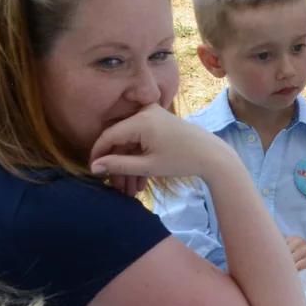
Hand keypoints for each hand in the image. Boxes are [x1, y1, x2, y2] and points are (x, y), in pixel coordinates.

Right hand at [89, 104, 224, 182]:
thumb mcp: (148, 166)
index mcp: (140, 120)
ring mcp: (152, 116)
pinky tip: (140, 182)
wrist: (212, 155)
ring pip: (131, 144)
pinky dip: (139, 159)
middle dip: (118, 167)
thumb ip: (119, 165)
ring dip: (129, 167)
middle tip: (117, 189)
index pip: (109, 136)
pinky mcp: (158, 123)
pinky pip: (141, 141)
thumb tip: (94, 167)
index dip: (98, 155)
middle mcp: (144, 113)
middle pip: (121, 141)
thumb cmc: (182, 160)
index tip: (93, 173)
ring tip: (130, 192)